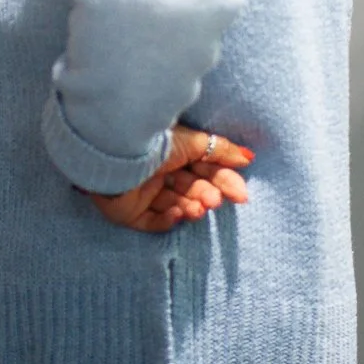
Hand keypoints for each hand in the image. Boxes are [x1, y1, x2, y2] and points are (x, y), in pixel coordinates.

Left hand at [85, 125, 254, 232]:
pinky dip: (167, 220)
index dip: (223, 182)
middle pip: (191, 189)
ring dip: (191, 207)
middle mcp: (157, 172)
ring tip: (198, 207)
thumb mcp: (192, 141)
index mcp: (171, 154)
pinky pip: (152, 222)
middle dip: (206, 195)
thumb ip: (220, 149)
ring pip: (175, 206)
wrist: (115, 153)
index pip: (203, 171)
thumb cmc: (154, 143)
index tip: (241, 195)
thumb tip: (247, 157)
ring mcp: (142, 193)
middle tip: (215, 200)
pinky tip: (177, 212)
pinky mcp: (128, 212)